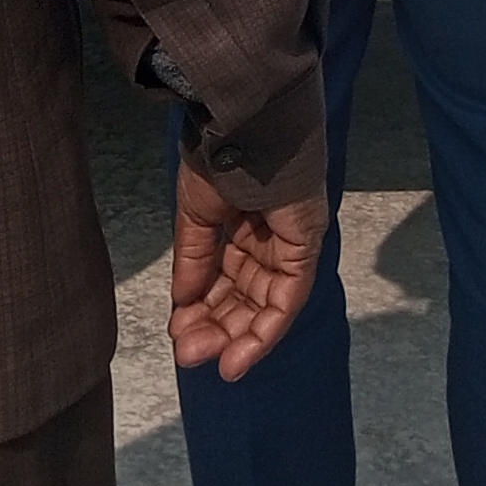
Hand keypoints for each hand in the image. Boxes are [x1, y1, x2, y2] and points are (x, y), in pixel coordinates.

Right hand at [170, 157, 327, 381]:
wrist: (245, 127)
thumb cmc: (221, 159)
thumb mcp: (197, 215)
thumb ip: (193, 261)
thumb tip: (182, 304)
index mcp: (242, 225)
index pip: (225, 277)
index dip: (202, 308)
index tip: (178, 333)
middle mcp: (268, 238)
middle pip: (244, 296)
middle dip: (216, 326)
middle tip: (187, 353)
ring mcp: (290, 244)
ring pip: (265, 304)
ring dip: (236, 335)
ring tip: (205, 357)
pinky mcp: (306, 248)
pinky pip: (288, 298)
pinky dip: (266, 330)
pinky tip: (238, 356)